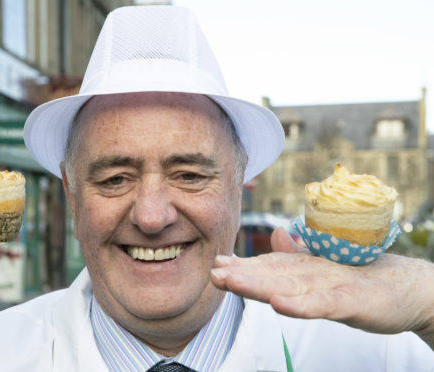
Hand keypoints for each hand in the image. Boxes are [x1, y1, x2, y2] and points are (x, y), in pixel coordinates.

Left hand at [210, 228, 433, 348]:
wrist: (408, 286)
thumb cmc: (361, 278)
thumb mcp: (324, 273)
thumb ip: (299, 259)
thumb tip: (276, 235)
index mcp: (305, 270)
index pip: (269, 268)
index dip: (242, 267)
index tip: (216, 266)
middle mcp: (314, 274)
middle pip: (272, 274)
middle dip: (241, 274)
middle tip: (214, 271)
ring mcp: (332, 286)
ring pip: (290, 285)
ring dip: (259, 284)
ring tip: (232, 281)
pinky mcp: (352, 301)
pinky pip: (323, 304)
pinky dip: (301, 305)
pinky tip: (279, 304)